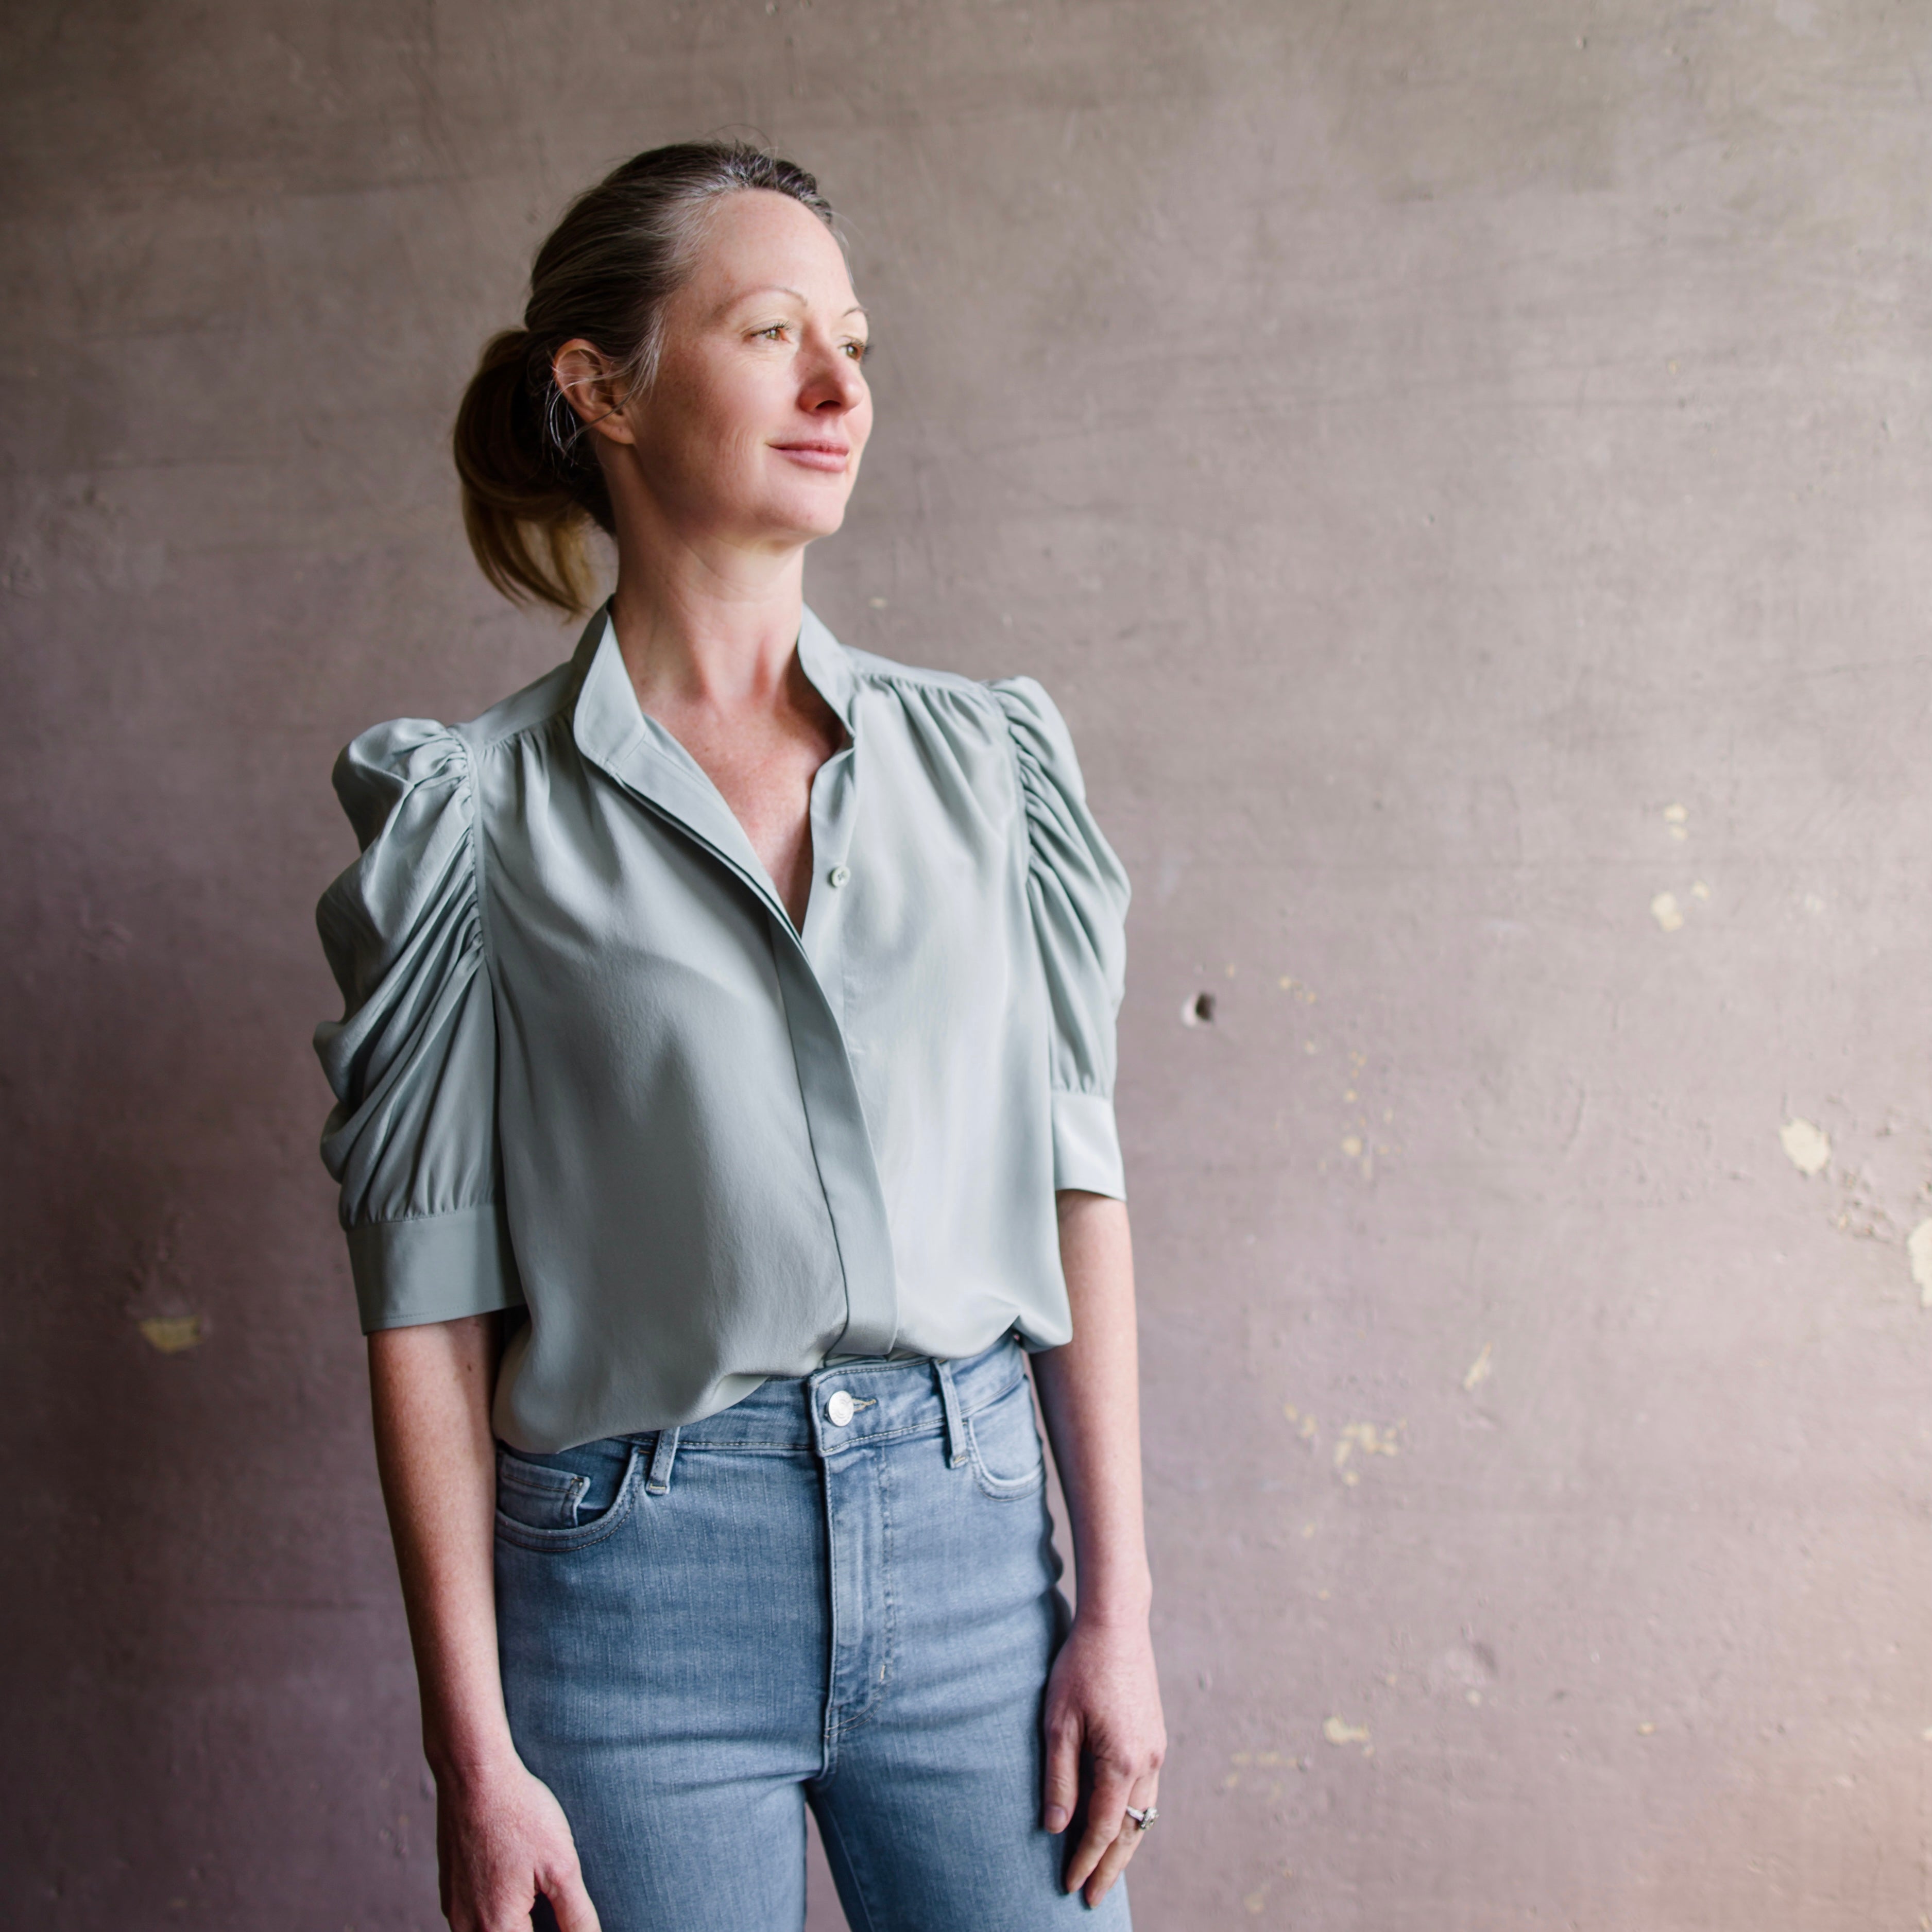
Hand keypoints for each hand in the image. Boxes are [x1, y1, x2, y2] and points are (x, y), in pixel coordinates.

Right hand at [434, 1756, 600, 1931]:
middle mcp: (467, 1927)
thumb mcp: (562, 1866)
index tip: (563, 1920)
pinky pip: (472, 1919)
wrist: (474, 1775)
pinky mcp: (450, 1890)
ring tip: (537, 1903)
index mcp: (498, 1928)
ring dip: (514, 1924)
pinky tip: (515, 1888)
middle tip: (554, 1910)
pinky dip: (495, 1915)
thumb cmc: (520, 1815)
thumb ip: (577, 1916)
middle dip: (533, 1927)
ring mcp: (454, 1909)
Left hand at [1042, 1612, 1166, 1907]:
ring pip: (1144, 1814)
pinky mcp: (1155, 1736)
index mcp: (1122, 1762)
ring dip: (1125, 1845)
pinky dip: (1133, 1817)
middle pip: (1131, 1832)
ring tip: (1106, 1870)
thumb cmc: (1081, 1669)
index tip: (1070, 1888)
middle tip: (1093, 1898)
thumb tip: (1056, 1829)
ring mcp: (1156, 1749)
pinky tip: (1118, 1822)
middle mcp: (1147, 1762)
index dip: (1085, 1862)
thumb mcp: (1058, 1723)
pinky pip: (1148, 1791)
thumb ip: (1059, 1779)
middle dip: (1111, 1867)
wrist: (1117, 1623)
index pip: (1102, 1829)